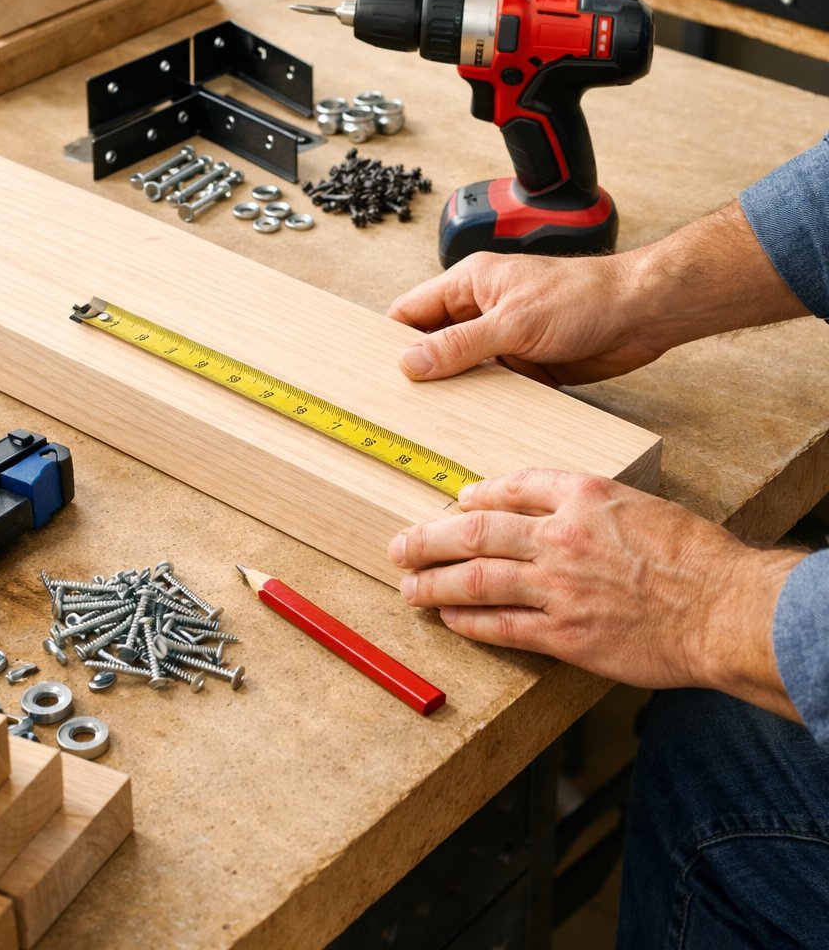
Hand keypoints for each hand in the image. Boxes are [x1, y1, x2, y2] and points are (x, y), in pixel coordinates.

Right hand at [387, 202, 808, 384]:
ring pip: (462, 370)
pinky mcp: (528, 365)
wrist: (640, 313)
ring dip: (452, 393)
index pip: (411, 311)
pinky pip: (493, 388)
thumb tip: (410, 363)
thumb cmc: (583, 296)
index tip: (368, 372)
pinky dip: (484, 406)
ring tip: (427, 426)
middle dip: (416, 373)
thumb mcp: (513, 321)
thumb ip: (460, 344)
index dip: (389, 340)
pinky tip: (471, 428)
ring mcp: (504, 338)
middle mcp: (482, 309)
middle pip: (432, 344)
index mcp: (471, 283)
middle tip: (393, 409)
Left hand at [387, 469, 803, 718]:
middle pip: (475, 532)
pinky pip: (503, 627)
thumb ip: (586, 501)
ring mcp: (560, 588)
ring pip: (478, 580)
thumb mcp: (637, 503)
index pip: (510, 487)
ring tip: (410, 587)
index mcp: (581, 496)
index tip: (454, 501)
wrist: (722, 607)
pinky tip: (451, 619)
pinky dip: (470, 622)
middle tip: (399, 546)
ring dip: (435, 583)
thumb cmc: (692, 556)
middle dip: (429, 539)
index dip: (475, 495)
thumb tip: (540, 505)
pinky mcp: (566, 636)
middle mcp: (561, 536)